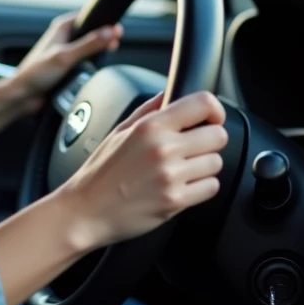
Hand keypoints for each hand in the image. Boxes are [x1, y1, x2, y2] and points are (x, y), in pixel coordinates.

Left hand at [12, 12, 121, 111]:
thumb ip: (89, 44)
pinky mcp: (68, 67)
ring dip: (98, 56)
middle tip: (112, 47)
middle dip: (104, 40)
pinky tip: (93, 73)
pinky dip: (92, 67)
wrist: (23, 96)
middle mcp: (64, 37)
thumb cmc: (36, 73)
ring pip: (91, 51)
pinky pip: (86, 65)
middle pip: (93, 34)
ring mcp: (66, 53)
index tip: (117, 31)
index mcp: (62, 27)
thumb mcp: (66, 56)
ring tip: (102, 60)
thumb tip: (111, 31)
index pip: (89, 17)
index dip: (104, 22)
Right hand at [57, 91, 227, 250]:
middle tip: (192, 149)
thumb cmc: (99, 172)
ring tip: (181, 170)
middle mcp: (163, 148)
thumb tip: (170, 94)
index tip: (211, 119)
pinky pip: (211, 187)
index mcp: (149, 127)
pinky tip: (180, 186)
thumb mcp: (118, 131)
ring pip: (216, 163)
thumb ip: (148, 110)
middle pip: (218, 136)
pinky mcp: (176, 200)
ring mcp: (171, 175)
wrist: (85, 210)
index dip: (214, 111)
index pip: (203, 104)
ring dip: (204, 167)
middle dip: (209, 142)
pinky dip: (200, 188)